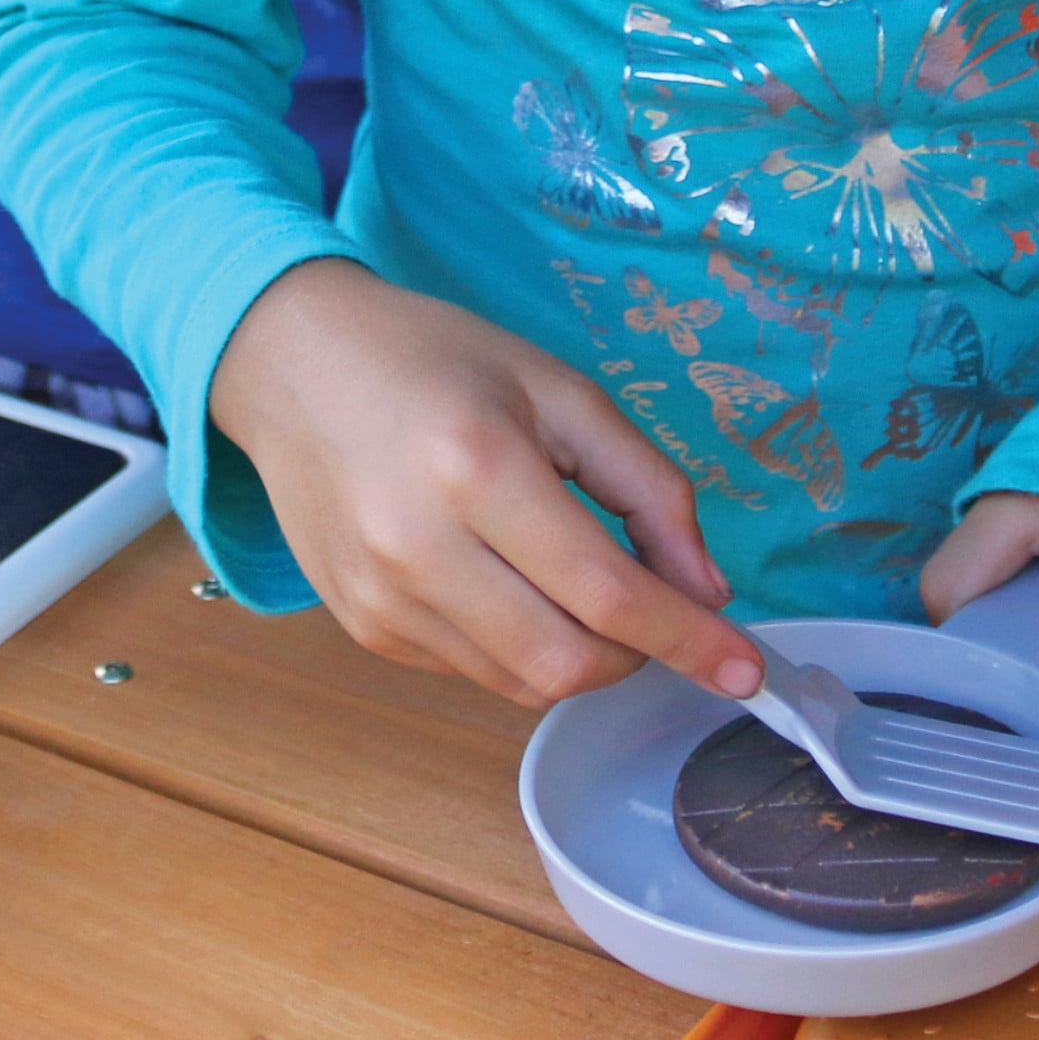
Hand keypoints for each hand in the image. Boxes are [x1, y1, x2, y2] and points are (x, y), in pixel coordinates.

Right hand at [209, 256, 762, 709]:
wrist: (289, 360)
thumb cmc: (432, 356)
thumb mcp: (558, 387)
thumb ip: (647, 486)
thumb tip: (706, 589)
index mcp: (479, 468)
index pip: (608, 595)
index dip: (690, 640)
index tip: (748, 669)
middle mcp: (420, 548)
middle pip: (568, 664)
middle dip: (638, 653)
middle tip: (655, 602)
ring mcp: (381, 599)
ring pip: (522, 683)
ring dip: (579, 653)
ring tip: (571, 574)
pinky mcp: (362, 626)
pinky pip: (472, 669)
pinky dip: (518, 644)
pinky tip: (505, 577)